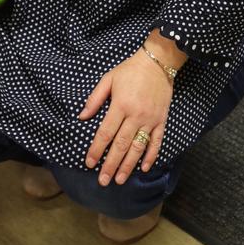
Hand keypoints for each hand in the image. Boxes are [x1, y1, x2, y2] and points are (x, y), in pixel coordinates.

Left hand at [79, 51, 173, 184]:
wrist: (157, 63)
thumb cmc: (129, 70)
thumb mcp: (108, 79)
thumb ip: (95, 99)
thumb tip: (82, 117)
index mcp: (120, 105)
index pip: (106, 133)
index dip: (96, 150)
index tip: (89, 163)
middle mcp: (135, 116)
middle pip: (121, 145)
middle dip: (111, 165)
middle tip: (103, 181)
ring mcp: (150, 120)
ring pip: (138, 148)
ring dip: (128, 166)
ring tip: (120, 180)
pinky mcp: (161, 121)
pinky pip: (156, 142)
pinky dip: (151, 157)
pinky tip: (144, 169)